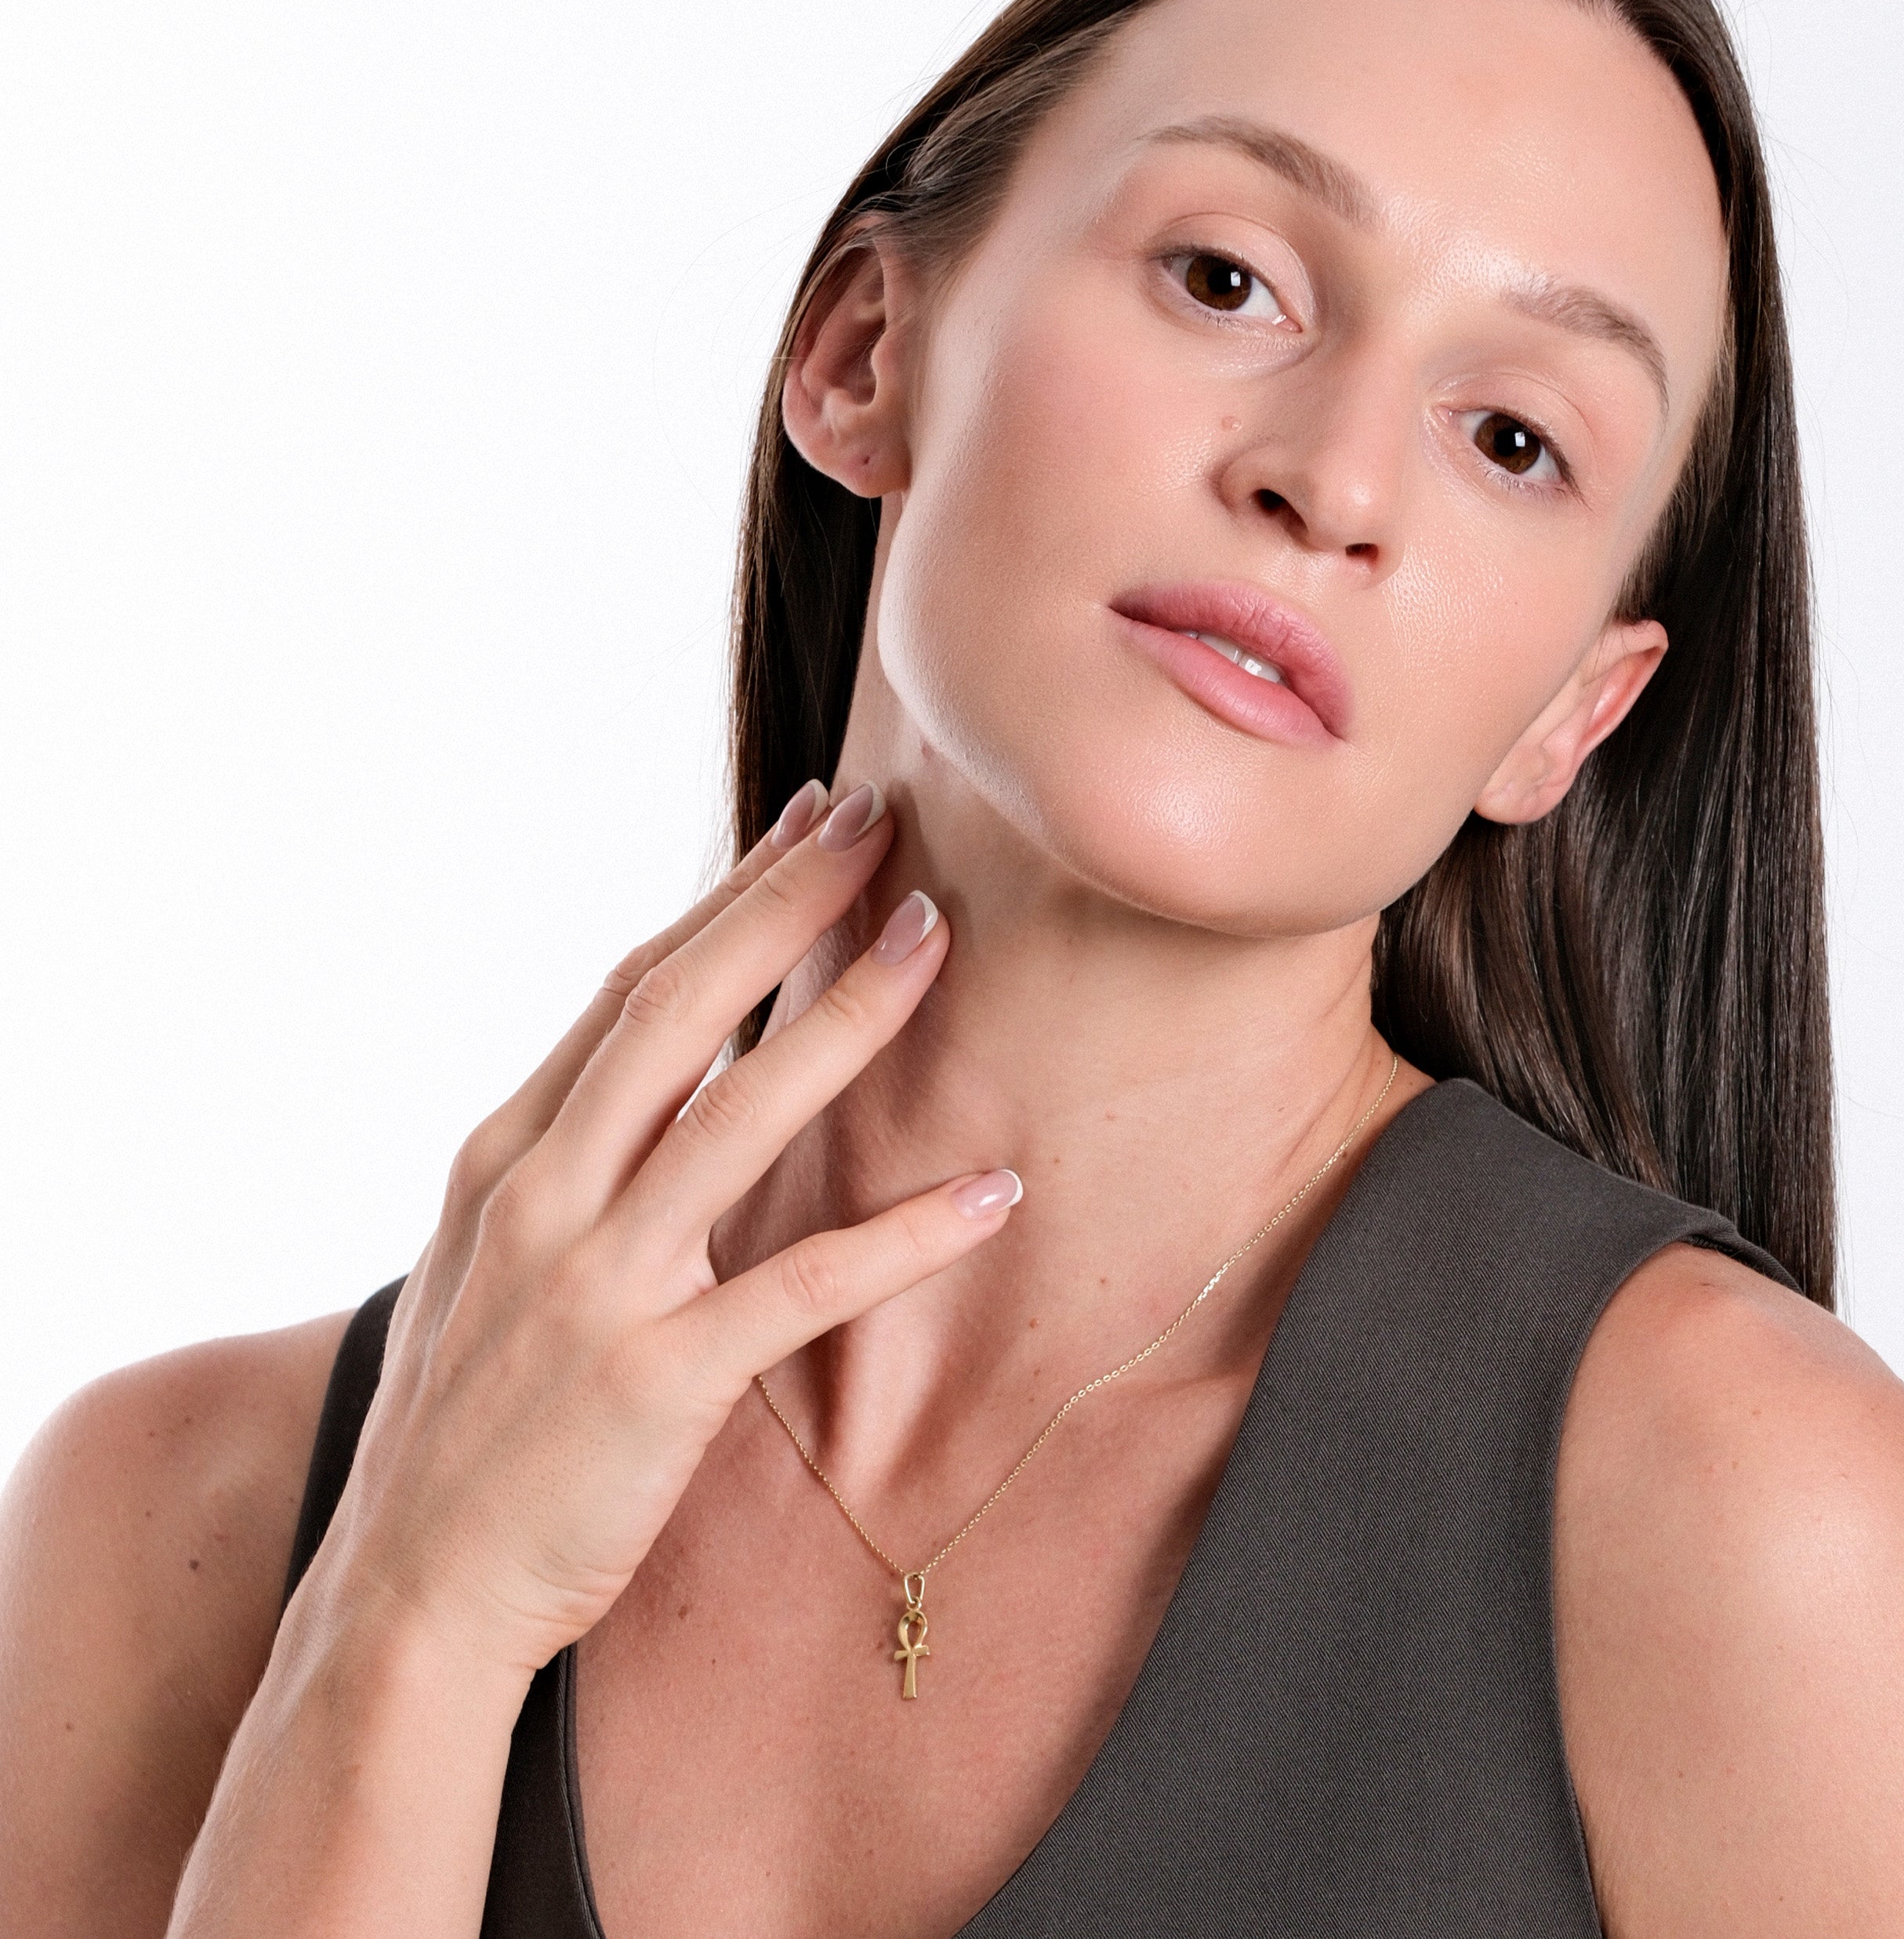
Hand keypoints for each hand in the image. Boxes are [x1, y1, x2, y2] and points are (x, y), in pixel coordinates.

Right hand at [299, 778, 1018, 1676]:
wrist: (406, 1592)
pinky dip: (902, 1237)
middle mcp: (543, 1195)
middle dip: (783, 905)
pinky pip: (800, 1287)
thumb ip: (565, 1164)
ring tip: (935, 938)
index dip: (727, 901)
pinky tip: (990, 1193)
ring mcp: (597, 1284)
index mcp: (505, 1155)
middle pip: (678, 1011)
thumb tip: (652, 1082)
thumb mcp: (487, 1260)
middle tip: (879, 819)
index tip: (806, 825)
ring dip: (846, 1019)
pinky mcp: (656, 1379)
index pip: (632, 993)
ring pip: (740, 1117)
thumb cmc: (465, 1422)